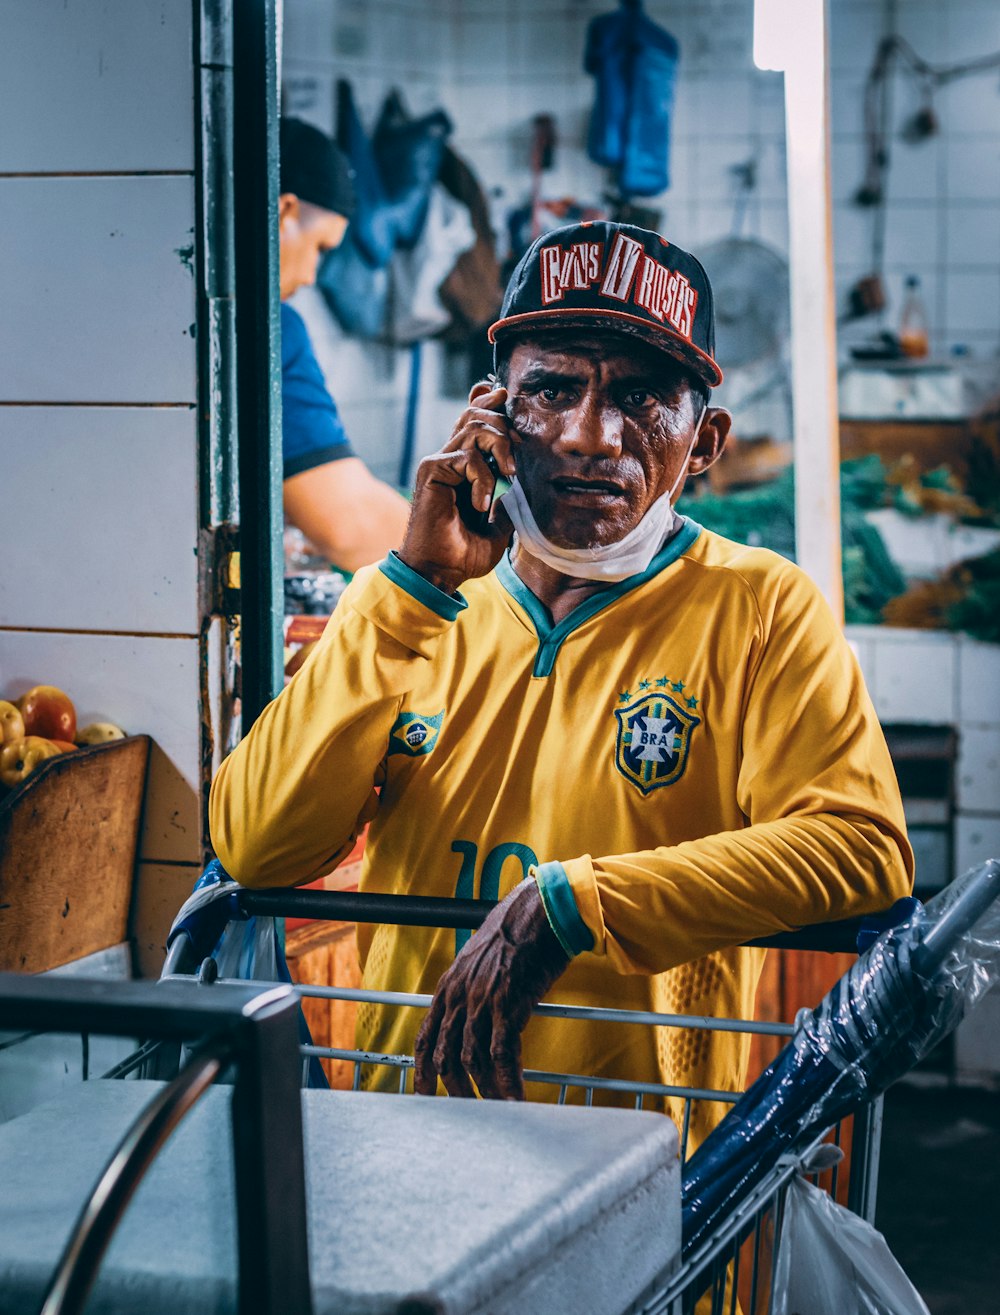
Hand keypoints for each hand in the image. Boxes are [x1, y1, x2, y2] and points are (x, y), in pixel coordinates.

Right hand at [398, 383, 516, 595]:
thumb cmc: (463, 553)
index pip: (473, 419)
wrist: (440, 572)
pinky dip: (483, 479)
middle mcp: (447, 458)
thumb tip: (519, 482)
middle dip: (504, 427)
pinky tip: (481, 504)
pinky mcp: (432, 470)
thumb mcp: (498, 524)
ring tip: (507, 478)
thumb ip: (506, 498)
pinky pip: (467, 456)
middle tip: (514, 463)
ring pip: (474, 427)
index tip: (505, 397)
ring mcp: (438, 462)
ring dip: (500, 449)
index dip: (488, 401)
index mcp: (461, 466)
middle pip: (476, 414)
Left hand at [414, 880, 568, 1099]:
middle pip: (445, 1056)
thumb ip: (472, 988)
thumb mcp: (482, 961)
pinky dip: (507, 1081)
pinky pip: (502, 1054)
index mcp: (449, 987)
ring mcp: (482, 1001)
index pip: (426, 1037)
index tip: (423, 1092)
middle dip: (454, 1089)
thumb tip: (475, 1015)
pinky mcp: (508, 1004)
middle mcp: (459, 996)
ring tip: (496, 1110)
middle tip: (467, 1111)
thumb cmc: (517, 934)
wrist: (539, 911)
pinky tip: (515, 1097)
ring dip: (483, 1091)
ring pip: (471, 1061)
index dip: (422, 1070)